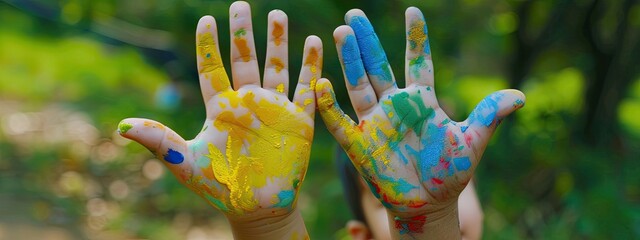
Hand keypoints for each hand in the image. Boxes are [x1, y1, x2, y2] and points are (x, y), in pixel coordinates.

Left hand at [117, 1, 320, 235]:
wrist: (258, 209)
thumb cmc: (221, 188)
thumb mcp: (186, 163)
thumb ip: (160, 141)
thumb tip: (121, 126)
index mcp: (221, 108)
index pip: (212, 69)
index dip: (208, 45)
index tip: (206, 19)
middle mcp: (248, 103)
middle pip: (245, 59)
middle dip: (245, 32)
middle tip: (242, 5)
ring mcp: (275, 109)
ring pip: (277, 67)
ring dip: (279, 42)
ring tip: (279, 14)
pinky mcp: (299, 121)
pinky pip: (306, 88)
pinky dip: (311, 66)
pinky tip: (314, 42)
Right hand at [316, 7, 523, 237]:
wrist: (428, 205)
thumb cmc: (449, 173)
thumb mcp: (472, 142)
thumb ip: (489, 116)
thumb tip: (520, 96)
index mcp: (421, 100)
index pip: (417, 61)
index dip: (415, 37)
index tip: (413, 11)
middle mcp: (395, 105)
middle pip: (378, 65)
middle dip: (366, 40)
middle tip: (354, 13)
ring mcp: (374, 123)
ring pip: (358, 84)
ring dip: (349, 60)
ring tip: (341, 32)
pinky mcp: (358, 144)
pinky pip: (339, 121)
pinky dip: (329, 104)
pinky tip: (320, 82)